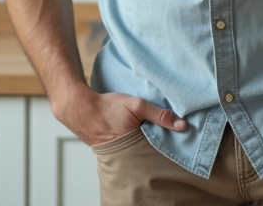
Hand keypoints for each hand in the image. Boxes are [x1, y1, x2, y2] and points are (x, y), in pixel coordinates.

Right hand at [53, 87, 186, 145]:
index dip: (169, 143)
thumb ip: (159, 115)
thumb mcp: (136, 106)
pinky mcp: (113, 150)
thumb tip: (183, 125)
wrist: (80, 108)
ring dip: (147, 143)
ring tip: (151, 133)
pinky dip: (135, 142)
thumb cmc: (108, 107)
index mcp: (137, 146)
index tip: (179, 138)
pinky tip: (137, 133)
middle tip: (167, 136)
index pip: (160, 150)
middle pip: (151, 152)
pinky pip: (130, 149)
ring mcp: (120, 154)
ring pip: (140, 151)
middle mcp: (129, 155)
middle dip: (159, 145)